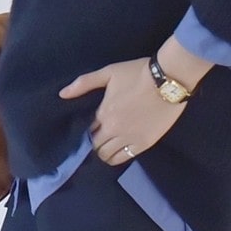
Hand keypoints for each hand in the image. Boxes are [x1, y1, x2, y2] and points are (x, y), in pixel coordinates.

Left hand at [58, 57, 186, 165]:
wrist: (168, 80)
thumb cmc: (137, 73)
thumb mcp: (108, 72)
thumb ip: (84, 83)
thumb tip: (62, 94)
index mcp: (103, 113)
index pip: (88, 131)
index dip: (88, 131)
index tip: (90, 130)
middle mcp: (114, 130)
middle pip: (96, 146)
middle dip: (94, 144)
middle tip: (98, 140)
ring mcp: (129, 138)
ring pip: (108, 155)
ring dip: (104, 153)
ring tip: (106, 148)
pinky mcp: (144, 143)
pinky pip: (125, 157)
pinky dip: (118, 157)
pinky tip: (117, 153)